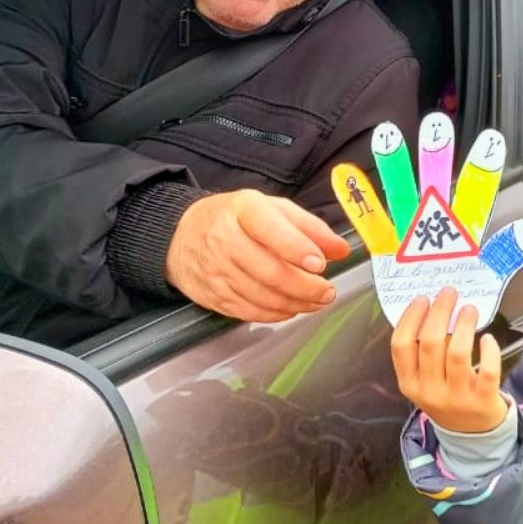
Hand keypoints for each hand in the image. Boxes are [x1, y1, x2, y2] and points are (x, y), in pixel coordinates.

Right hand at [165, 190, 349, 322]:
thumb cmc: (235, 220)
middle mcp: (226, 240)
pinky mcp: (214, 296)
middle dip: (306, 287)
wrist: (182, 237)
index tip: (319, 264)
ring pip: (263, 297)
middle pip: (270, 272)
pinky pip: (250, 312)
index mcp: (243, 210)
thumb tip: (341, 249)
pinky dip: (277, 314)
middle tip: (327, 290)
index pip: (270, 229)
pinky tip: (292, 308)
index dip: (297, 248)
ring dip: (297, 304)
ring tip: (317, 300)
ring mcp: (217, 271)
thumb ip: (310, 227)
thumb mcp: (272, 209)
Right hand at [332, 116, 522, 329]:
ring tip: (387, 137)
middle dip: (436, 156)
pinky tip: (344, 176)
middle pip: (436, 183)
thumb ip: (508, 251)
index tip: (491, 141)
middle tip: (436, 127)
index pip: (476, 194)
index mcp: (463, 231)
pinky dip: (358, 202)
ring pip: (401, 194)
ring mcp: (409, 234)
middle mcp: (435, 225)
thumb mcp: (491, 276)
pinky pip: (370, 224)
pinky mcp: (387, 250)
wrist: (438, 325)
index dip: (482, 170)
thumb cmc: (464, 297)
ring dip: (394, 168)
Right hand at [391, 287, 508, 433]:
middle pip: (431, 343)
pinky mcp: (483, 400)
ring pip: (458, 353)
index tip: (422, 299)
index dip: (411, 318)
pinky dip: (489, 351)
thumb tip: (432, 309)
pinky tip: (488, 338)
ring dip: (464, 325)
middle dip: (440, 312)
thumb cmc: (446, 396)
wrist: (471, 434)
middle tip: (449, 294)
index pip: (401, 346)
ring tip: (469, 310)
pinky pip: (487, 370)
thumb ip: (422, 353)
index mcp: (409, 383)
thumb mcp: (423, 381)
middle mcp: (430, 391)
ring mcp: (456, 398)